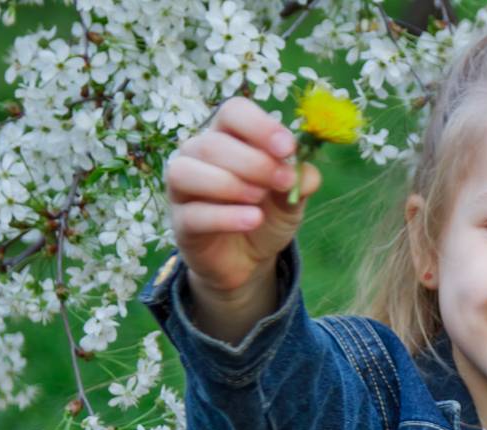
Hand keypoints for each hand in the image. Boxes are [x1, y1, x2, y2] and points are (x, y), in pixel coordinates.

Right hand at [164, 96, 321, 296]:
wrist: (249, 258)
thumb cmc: (266, 213)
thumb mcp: (291, 198)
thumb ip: (300, 181)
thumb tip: (305, 171)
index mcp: (228, 137)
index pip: (233, 112)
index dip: (259, 126)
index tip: (287, 148)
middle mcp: (198, 154)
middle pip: (213, 143)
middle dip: (254, 162)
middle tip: (284, 181)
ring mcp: (183, 188)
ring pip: (187, 171)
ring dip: (230, 183)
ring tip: (259, 199)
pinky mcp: (181, 222)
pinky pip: (194, 213)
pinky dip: (225, 216)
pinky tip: (252, 219)